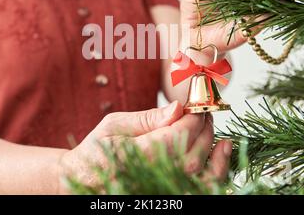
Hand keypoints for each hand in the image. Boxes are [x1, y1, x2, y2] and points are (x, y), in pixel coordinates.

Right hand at [59, 101, 231, 189]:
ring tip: (220, 138)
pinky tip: (218, 157)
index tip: (196, 108)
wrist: (83, 180)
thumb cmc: (96, 150)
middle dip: (204, 131)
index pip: (176, 136)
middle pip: (192, 155)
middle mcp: (150, 178)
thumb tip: (178, 108)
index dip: (192, 120)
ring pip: (202, 178)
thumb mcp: (114, 125)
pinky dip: (214, 174)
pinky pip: (199, 189)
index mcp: (134, 156)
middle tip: (204, 116)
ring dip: (217, 156)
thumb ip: (148, 117)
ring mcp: (160, 190)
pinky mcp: (167, 196)